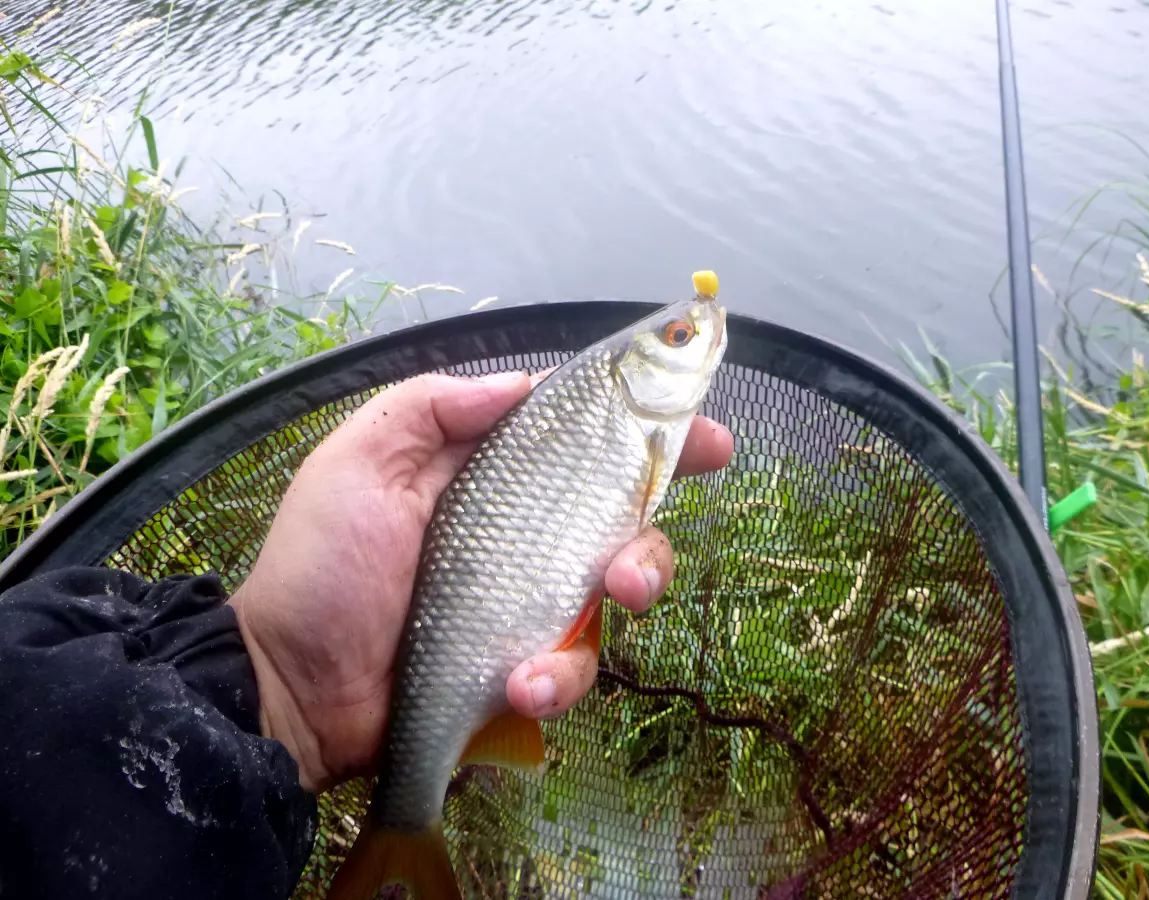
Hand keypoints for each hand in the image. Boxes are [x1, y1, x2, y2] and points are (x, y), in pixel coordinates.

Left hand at [229, 370, 732, 793]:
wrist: (290, 684)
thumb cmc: (322, 564)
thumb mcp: (361, 458)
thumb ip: (437, 405)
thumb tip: (522, 384)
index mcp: (489, 476)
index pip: (582, 443)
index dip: (648, 433)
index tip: (705, 435)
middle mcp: (522, 535)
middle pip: (624, 522)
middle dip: (651, 541)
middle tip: (635, 568)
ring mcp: (529, 603)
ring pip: (615, 598)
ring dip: (616, 609)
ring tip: (582, 621)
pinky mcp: (524, 664)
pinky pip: (572, 666)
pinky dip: (555, 676)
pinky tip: (516, 683)